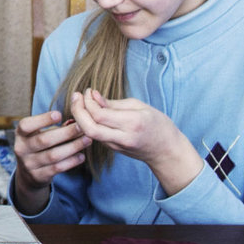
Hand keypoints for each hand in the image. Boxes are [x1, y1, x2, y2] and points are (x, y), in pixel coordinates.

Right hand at [9, 109, 87, 209]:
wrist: (29, 174)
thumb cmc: (38, 147)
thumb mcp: (39, 135)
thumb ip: (54, 128)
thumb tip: (74, 122)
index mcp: (20, 134)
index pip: (26, 125)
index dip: (42, 120)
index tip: (59, 114)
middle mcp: (21, 149)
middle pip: (44, 140)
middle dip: (66, 133)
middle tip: (82, 127)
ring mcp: (29, 164)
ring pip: (53, 155)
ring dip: (73, 147)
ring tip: (87, 140)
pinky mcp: (38, 176)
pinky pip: (57, 168)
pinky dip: (71, 161)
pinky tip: (81, 156)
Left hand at [68, 87, 199, 194]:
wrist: (167, 152)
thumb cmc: (158, 125)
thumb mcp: (141, 107)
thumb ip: (114, 104)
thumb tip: (93, 96)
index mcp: (132, 123)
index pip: (99, 114)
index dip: (88, 101)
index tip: (88, 90)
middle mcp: (123, 137)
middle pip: (89, 128)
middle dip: (77, 110)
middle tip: (76, 96)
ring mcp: (117, 146)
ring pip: (89, 133)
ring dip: (79, 117)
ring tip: (80, 102)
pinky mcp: (113, 149)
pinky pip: (95, 136)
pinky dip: (87, 123)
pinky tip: (87, 112)